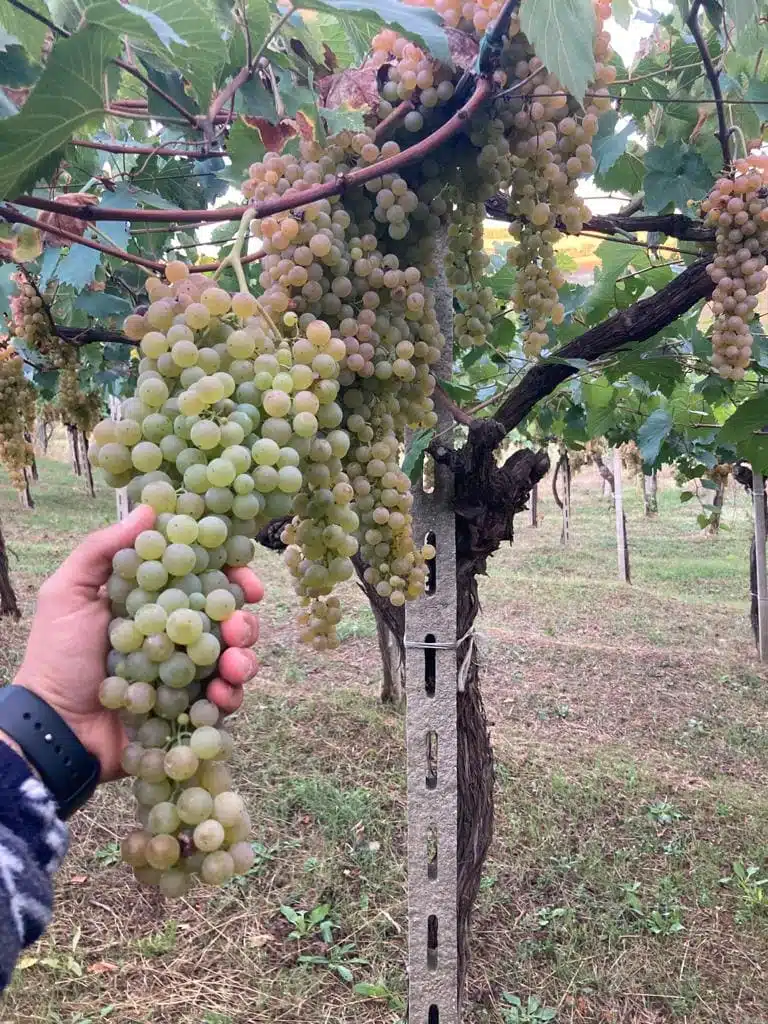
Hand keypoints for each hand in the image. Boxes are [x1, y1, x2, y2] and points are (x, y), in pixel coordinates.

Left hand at [12, 505, 263, 781]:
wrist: (55, 727)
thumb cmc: (58, 656)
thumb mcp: (68, 593)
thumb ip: (102, 550)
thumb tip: (149, 509)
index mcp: (155, 603)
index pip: (203, 581)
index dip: (231, 576)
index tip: (246, 579)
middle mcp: (175, 634)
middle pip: (228, 620)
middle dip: (243, 621)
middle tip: (239, 628)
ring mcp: (186, 674)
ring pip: (234, 658)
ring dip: (244, 658)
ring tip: (235, 667)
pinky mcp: (190, 709)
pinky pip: (225, 700)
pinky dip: (231, 695)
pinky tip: (224, 695)